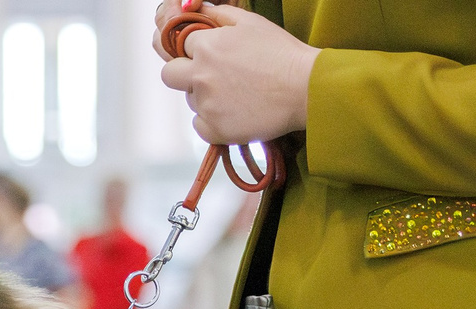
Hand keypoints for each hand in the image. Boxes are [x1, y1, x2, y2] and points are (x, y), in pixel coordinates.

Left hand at [158, 5, 316, 144]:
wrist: (305, 88)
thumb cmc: (282, 52)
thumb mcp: (251, 22)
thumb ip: (218, 14)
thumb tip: (196, 8)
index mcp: (206, 46)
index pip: (180, 45)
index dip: (195, 49)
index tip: (211, 54)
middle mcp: (200, 76)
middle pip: (169, 75)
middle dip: (183, 73)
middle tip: (210, 76)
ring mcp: (205, 105)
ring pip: (190, 101)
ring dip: (205, 96)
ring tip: (237, 93)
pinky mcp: (214, 130)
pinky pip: (199, 125)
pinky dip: (212, 121)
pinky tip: (234, 111)